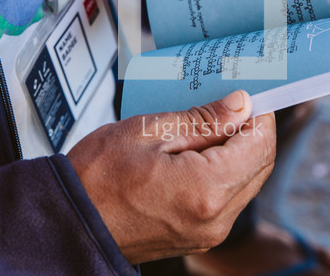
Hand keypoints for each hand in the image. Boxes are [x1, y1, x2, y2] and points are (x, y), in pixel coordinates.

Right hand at [67, 90, 275, 264]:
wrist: (69, 222)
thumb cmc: (96, 177)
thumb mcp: (149, 131)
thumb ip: (202, 119)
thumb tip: (240, 104)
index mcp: (206, 190)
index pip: (260, 144)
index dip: (260, 113)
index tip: (250, 92)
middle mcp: (215, 218)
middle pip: (259, 165)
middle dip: (251, 131)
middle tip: (231, 103)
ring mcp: (208, 232)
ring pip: (246, 183)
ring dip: (237, 152)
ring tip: (207, 125)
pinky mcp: (198, 236)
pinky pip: (227, 199)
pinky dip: (223, 173)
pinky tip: (198, 152)